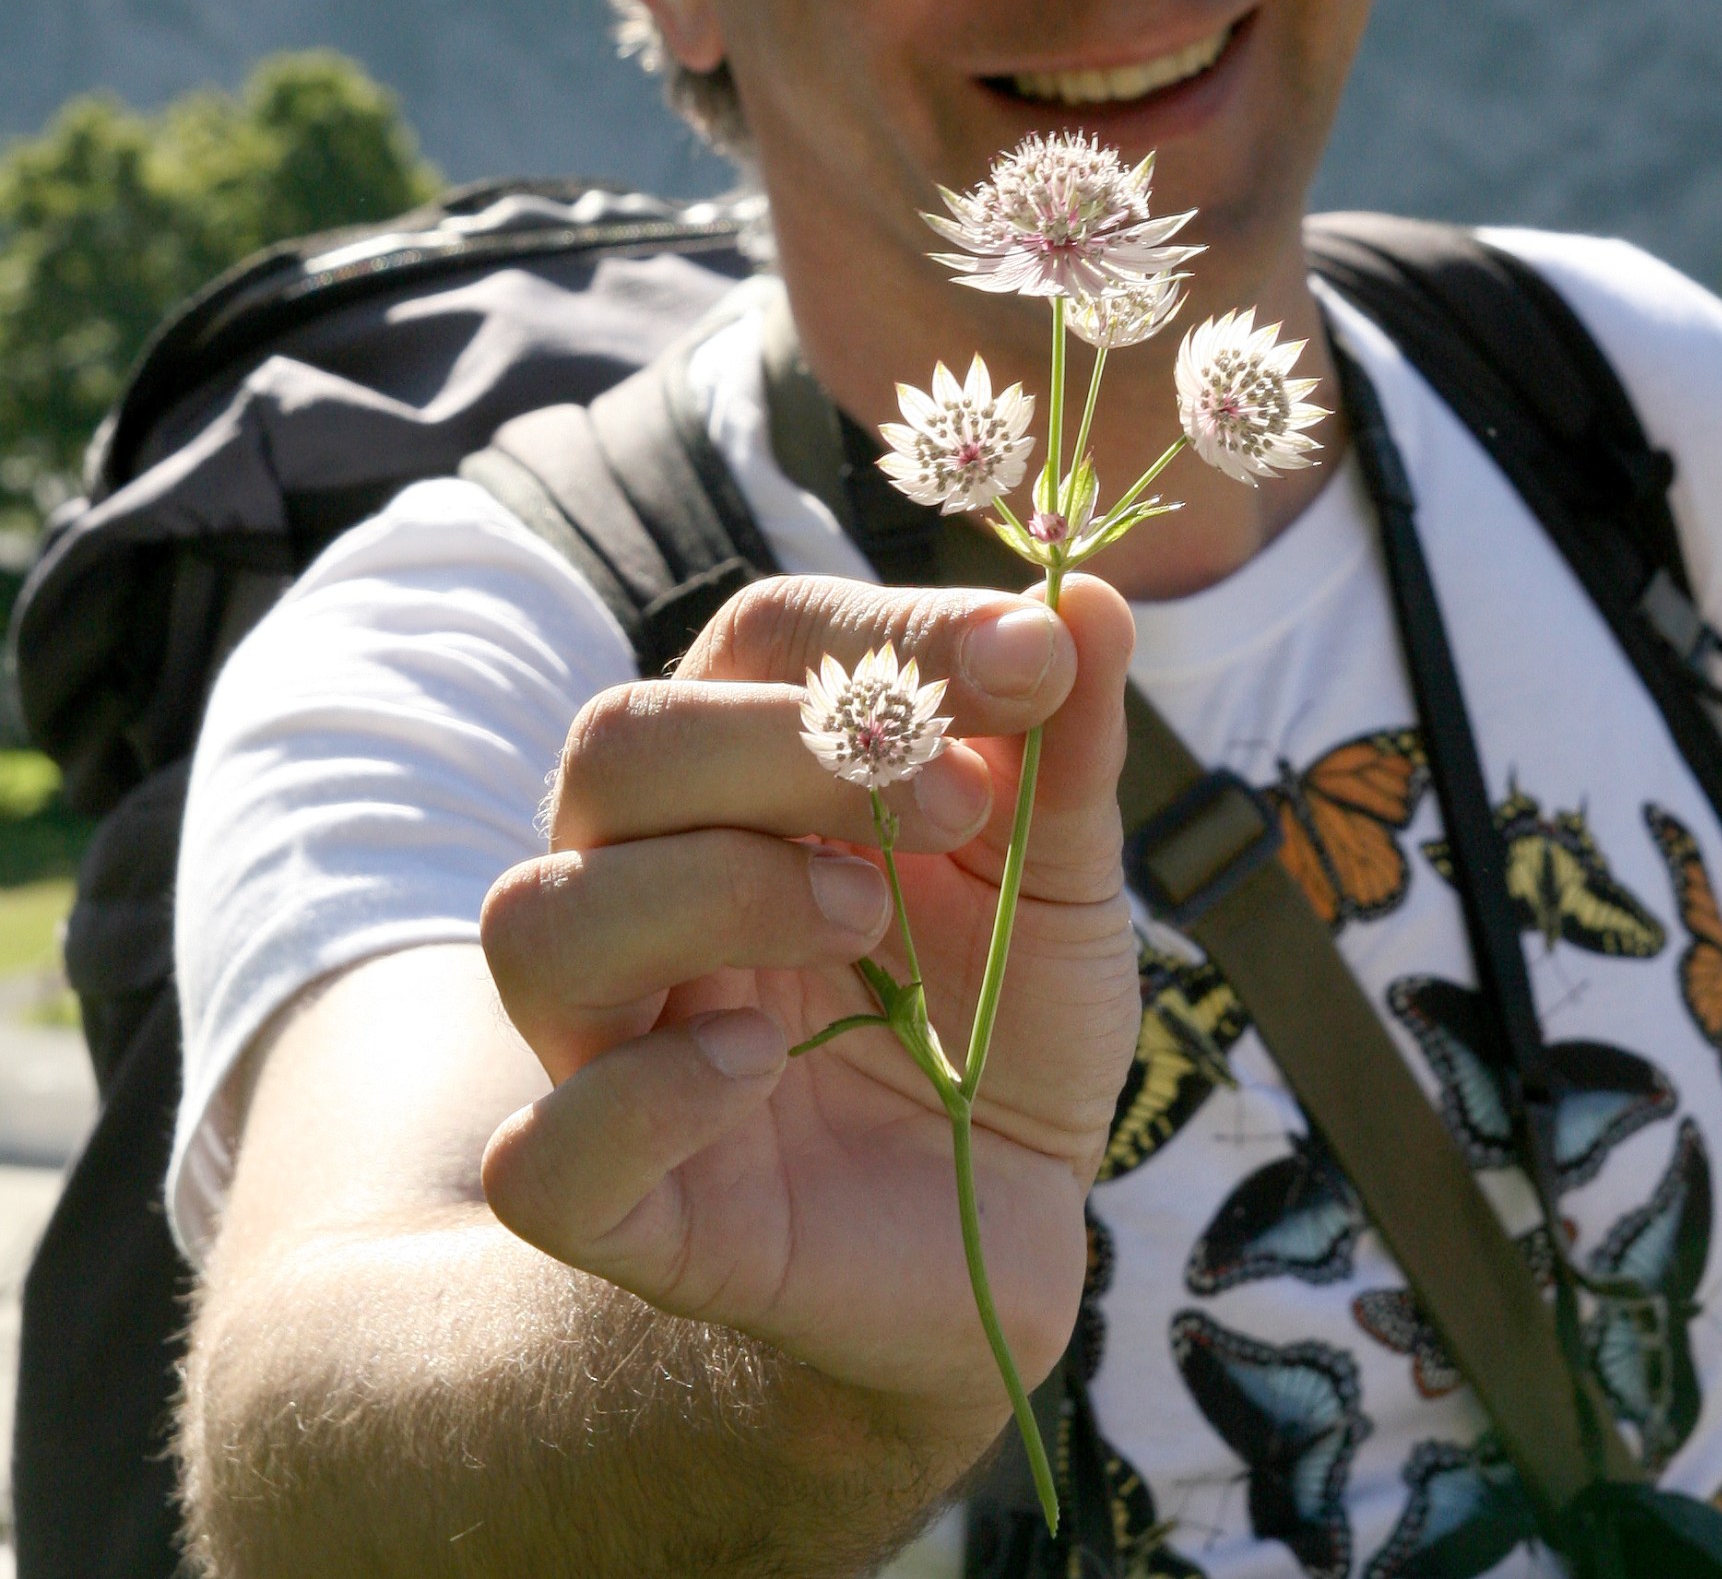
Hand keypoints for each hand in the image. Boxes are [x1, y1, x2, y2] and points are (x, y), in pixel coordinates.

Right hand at [479, 572, 1137, 1439]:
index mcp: (745, 778)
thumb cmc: (1005, 1015)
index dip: (885, 631)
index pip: (756, 639)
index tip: (1028, 662)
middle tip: (950, 803)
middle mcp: (649, 883)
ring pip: (541, 920)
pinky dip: (643, 1095)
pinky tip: (762, 1066)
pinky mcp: (623, 1206)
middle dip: (779, 744)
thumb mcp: (1062, 873)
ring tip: (862, 920)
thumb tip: (1086, 595)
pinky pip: (543, 1153)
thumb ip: (1064, 744)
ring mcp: (616, 1044)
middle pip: (616, 747)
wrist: (1012, 1220)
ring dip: (709, 888)